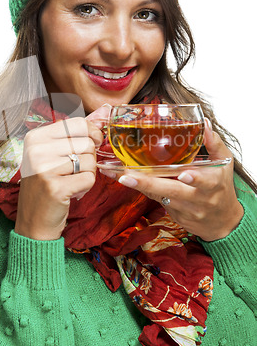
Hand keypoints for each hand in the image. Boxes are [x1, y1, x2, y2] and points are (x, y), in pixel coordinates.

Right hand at [15, 105, 109, 240]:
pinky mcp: (55, 188)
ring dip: (88, 173)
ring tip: (71, 181)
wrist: (34, 222)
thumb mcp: (55, 154)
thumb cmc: (48, 184)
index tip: (91, 144)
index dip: (91, 133)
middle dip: (89, 158)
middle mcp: (36, 150)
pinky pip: (89, 178)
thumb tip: (106, 109)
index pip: (77, 123)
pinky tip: (72, 191)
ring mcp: (44, 169)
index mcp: (35, 137)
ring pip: (90, 161)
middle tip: (75, 170)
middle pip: (86, 142)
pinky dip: (86, 186)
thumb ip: (79, 131)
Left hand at [100, 119, 243, 240]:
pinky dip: (143, 190)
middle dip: (149, 184)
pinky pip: (156, 201)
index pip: (203, 182)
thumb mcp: (224, 164)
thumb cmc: (222, 187)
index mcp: (212, 184)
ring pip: (159, 196)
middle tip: (127, 176)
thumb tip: (204, 123)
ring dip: (140, 186)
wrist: (222, 222)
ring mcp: (185, 209)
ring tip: (121, 176)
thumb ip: (214, 143)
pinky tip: (128, 181)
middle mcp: (198, 199)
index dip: (194, 178)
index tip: (183, 173)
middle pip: (172, 192)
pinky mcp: (174, 215)